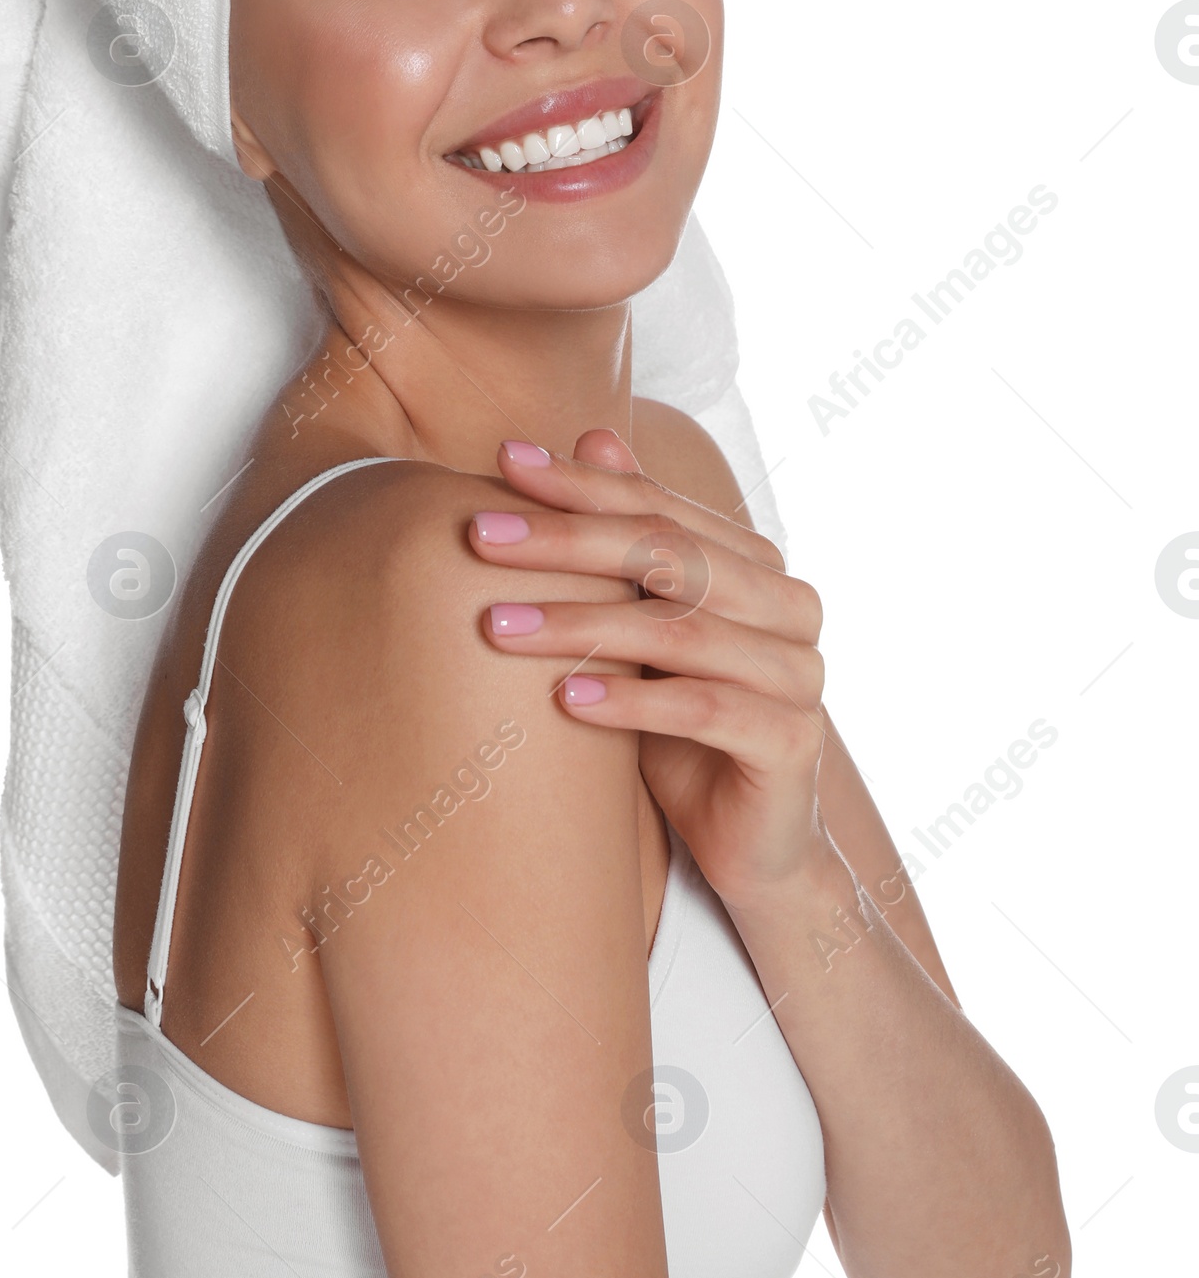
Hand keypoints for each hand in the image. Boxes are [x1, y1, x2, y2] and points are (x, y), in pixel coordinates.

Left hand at [470, 429, 832, 911]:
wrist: (750, 844)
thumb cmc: (684, 725)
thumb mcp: (645, 625)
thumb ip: (632, 537)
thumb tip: (592, 433)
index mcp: (755, 564)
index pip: (658, 507)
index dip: (580, 483)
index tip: (501, 463)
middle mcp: (789, 606)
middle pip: (667, 557)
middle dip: (565, 540)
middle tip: (478, 535)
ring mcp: (800, 674)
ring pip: (678, 632)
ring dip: (579, 623)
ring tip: (496, 624)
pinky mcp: (793, 743)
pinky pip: (704, 709)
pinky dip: (630, 701)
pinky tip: (562, 700)